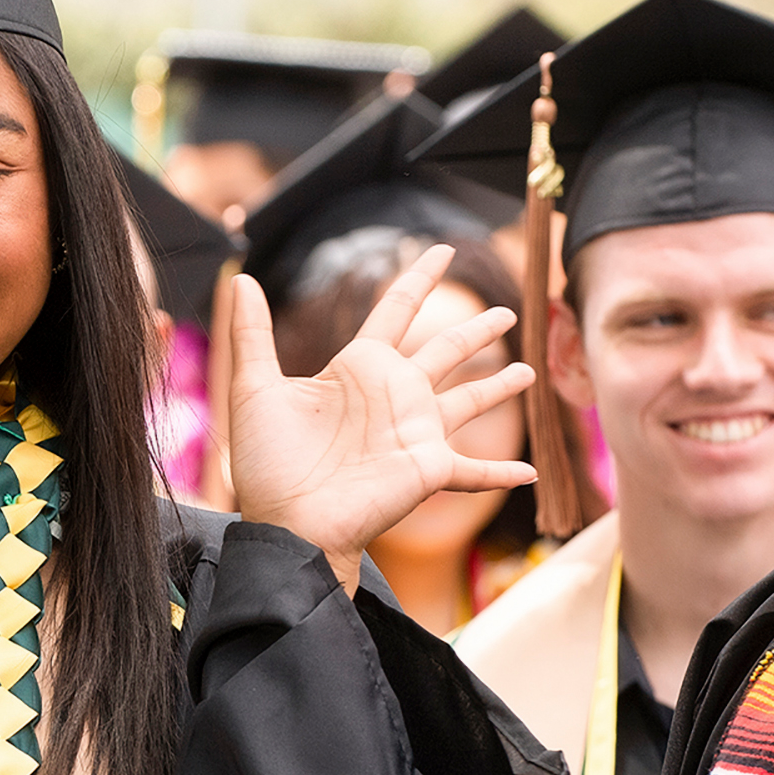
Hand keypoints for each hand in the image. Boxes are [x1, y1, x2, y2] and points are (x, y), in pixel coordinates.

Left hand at [220, 250, 535, 592]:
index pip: (397, 310)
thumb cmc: (268, 464)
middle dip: (477, 331)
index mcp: (359, 369)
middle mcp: (394, 395)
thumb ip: (253, 333)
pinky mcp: (428, 469)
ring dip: (499, 387)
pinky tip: (530, 473)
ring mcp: (415, 433)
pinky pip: (474, 471)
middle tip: (507, 312)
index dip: (421, 279)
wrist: (286, 523)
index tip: (444, 251)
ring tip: (530, 371)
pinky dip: (501, 472)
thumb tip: (243, 278)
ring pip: (469, 400)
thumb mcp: (256, 389)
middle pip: (446, 350)